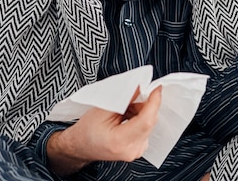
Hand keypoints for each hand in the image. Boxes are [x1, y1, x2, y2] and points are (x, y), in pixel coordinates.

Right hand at [47, 86, 161, 175]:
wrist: (81, 146)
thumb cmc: (87, 129)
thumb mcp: (102, 109)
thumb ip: (124, 98)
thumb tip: (140, 86)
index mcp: (120, 141)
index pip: (146, 121)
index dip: (154, 102)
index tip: (156, 87)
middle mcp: (132, 150)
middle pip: (149, 121)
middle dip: (143, 105)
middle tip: (128, 98)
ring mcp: (136, 151)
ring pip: (149, 123)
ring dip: (139, 111)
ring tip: (121, 111)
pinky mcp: (138, 149)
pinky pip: (146, 128)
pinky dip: (139, 118)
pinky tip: (125, 118)